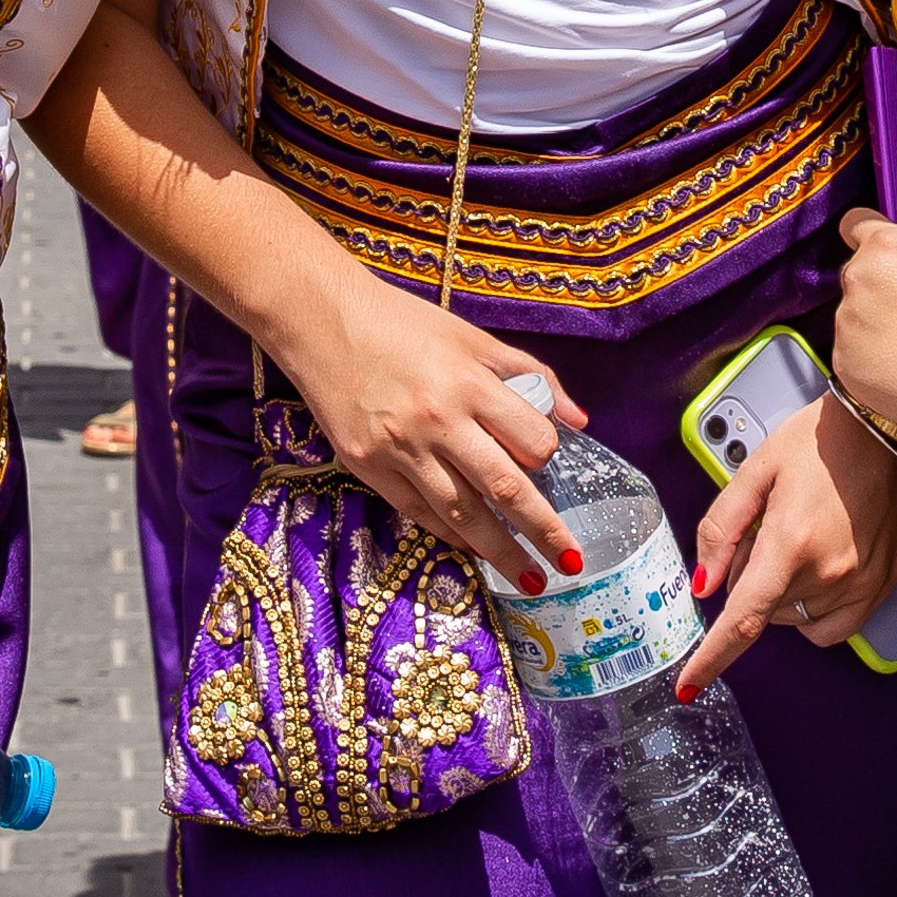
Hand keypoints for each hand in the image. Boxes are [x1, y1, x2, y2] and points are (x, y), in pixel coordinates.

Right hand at [265, 274, 588, 590]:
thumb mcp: (471, 337)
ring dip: (499, 551)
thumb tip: (578, 421)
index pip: (530, 439)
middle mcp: (437, 421)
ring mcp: (399, 449)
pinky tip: (472, 548)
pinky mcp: (366, 465)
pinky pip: (418, 511)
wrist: (317, 318)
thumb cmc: (400, 322)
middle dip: (543, 531)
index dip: (548, 456)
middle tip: (570, 564)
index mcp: (469, 383)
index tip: (548, 463)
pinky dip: (449, 533)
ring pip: (461, 513)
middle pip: (503, 488)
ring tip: (529, 577)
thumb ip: (529, 374)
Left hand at [676, 396, 896, 694]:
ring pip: (794, 618)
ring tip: (798, 539)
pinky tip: (816, 572)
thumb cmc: (820, 440)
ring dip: (783, 592)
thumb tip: (705, 585)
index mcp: (790, 543)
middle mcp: (828, 572)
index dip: (711, 659)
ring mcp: (861, 583)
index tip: (688, 685)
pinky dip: (814, 611)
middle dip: (751, 580)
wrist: (887, 426)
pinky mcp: (884, 584)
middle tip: (765, 532)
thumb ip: (721, 530)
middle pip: (763, 610)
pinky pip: (834, 627)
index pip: (743, 621)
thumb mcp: (756, 471)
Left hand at [833, 205, 896, 440]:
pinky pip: (851, 353)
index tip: (879, 251)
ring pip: (853, 316)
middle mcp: (857, 278)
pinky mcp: (843, 361)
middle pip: (856, 273)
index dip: (867, 234)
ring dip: (873, 324)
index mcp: (886, 245)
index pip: (855, 223)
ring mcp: (846, 322)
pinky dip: (870, 359)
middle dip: (878, 285)